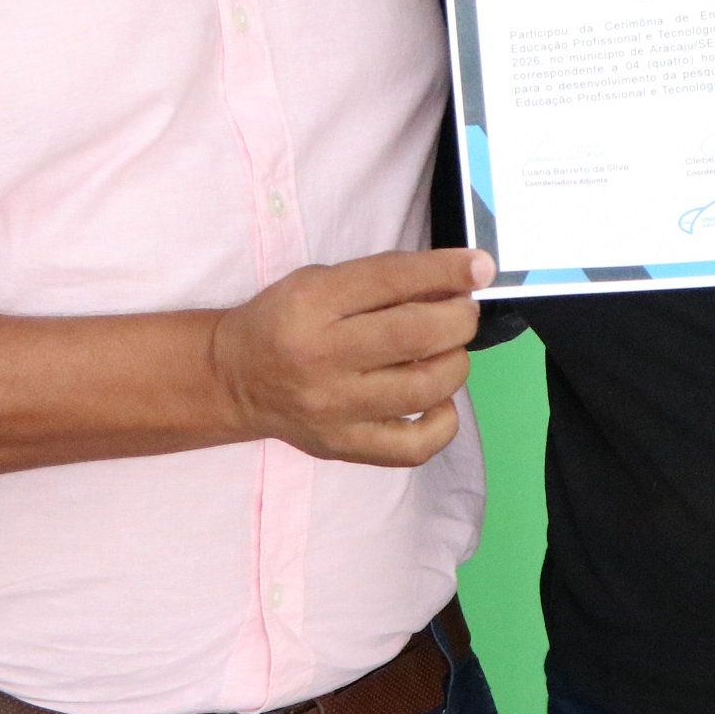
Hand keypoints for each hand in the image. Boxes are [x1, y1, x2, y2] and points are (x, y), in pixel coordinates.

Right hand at [208, 248, 492, 466]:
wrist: (234, 378)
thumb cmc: (284, 321)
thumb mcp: (318, 281)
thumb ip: (381, 280)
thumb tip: (455, 282)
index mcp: (313, 303)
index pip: (392, 281)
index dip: (446, 272)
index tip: (480, 267)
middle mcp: (322, 356)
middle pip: (416, 336)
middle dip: (458, 319)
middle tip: (462, 313)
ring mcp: (334, 408)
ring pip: (424, 388)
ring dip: (455, 363)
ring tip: (447, 352)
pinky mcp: (343, 445)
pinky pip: (415, 445)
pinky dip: (444, 421)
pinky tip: (437, 400)